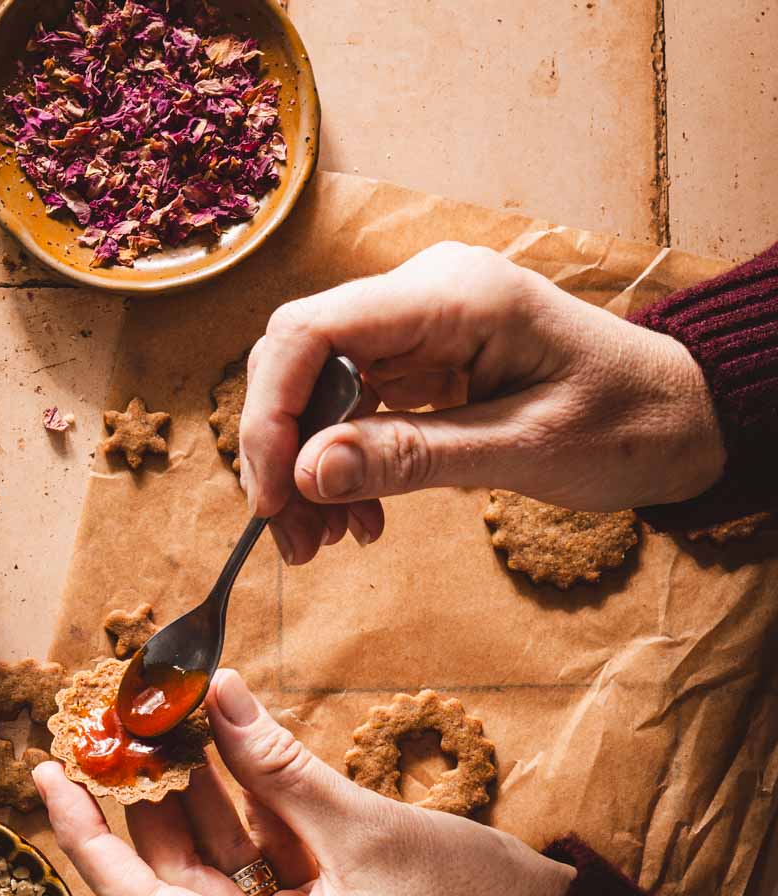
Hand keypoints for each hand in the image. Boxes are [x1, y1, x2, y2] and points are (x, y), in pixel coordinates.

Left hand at [33, 669, 573, 895]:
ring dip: (199, 805)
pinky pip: (260, 880)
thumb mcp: (365, 826)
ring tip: (172, 728)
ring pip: (218, 879)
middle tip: (121, 730)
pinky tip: (227, 758)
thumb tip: (210, 697)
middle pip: (177, 889)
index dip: (88, 839)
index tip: (47, 778)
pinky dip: (246, 823)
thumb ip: (277, 765)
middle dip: (148, 806)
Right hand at [240, 242, 726, 565]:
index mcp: (453, 295)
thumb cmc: (625, 422)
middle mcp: (422, 295)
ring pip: (316, 389)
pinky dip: (340, 466)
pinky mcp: (421, 361)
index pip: (312, 330)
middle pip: (299, 358)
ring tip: (325, 544)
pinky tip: (358, 518)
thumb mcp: (522, 449)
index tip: (273, 497)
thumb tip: (307, 474)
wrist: (679, 415)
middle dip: (281, 451)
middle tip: (294, 538)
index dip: (272, 414)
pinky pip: (351, 408)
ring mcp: (418, 327)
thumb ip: (412, 457)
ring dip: (305, 469)